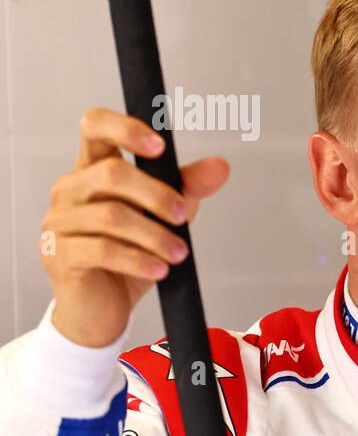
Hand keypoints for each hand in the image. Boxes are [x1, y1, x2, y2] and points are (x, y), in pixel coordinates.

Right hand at [41, 108, 229, 346]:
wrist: (102, 309)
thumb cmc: (130, 256)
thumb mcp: (165, 218)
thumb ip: (188, 188)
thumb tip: (220, 166)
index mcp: (92, 170)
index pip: (94, 127)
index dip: (125, 129)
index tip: (160, 147)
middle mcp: (69, 190)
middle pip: (111, 173)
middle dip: (157, 195)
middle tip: (183, 217)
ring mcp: (59, 222)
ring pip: (110, 215)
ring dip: (154, 235)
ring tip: (178, 254)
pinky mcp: (58, 255)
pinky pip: (102, 250)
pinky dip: (138, 260)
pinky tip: (159, 270)